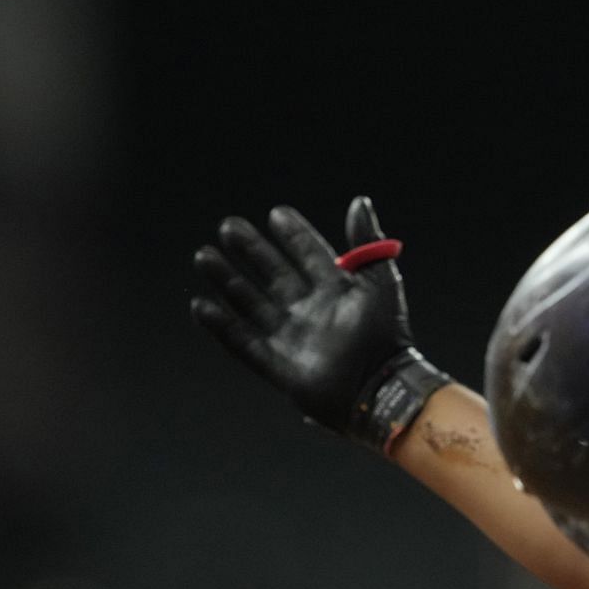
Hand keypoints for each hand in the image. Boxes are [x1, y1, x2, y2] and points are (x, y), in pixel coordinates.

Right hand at [190, 196, 450, 452]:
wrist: (380, 387)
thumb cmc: (386, 335)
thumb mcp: (379, 282)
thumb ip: (367, 243)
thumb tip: (359, 201)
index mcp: (337, 292)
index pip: (309, 255)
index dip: (293, 235)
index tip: (275, 214)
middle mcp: (311, 312)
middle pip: (273, 275)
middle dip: (250, 252)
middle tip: (228, 227)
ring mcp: (293, 339)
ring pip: (252, 304)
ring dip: (228, 280)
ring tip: (204, 256)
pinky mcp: (278, 366)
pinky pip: (243, 343)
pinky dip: (222, 326)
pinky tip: (202, 305)